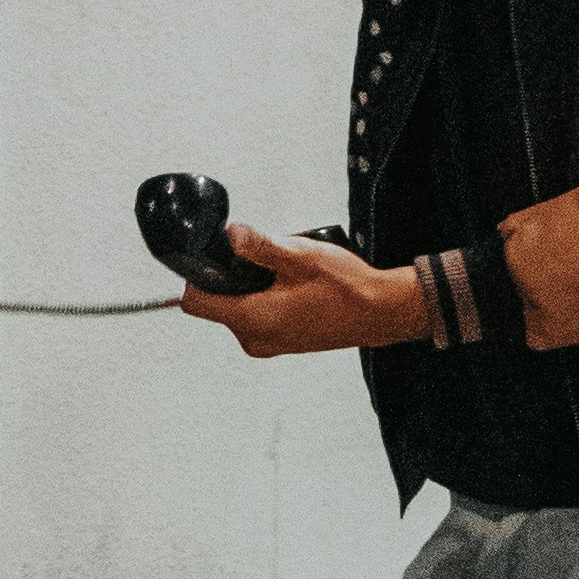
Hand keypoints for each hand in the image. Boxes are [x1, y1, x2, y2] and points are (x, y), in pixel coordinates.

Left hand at [172, 225, 417, 359]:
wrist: (383, 313)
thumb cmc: (347, 288)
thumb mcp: (300, 255)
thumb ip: (259, 245)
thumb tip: (229, 234)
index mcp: (252, 320)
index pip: (195, 302)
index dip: (199, 274)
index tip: (217, 255)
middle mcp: (254, 339)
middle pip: (218, 301)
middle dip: (234, 274)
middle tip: (268, 258)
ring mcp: (268, 343)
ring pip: (239, 305)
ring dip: (254, 283)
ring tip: (289, 271)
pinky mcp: (281, 341)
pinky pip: (257, 314)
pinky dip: (267, 295)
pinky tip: (297, 283)